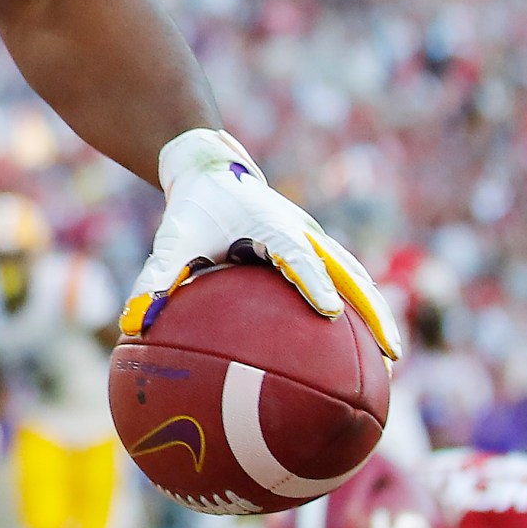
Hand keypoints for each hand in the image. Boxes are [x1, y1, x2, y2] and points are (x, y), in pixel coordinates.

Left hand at [119, 129, 401, 359]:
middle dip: (371, 309)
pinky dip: (361, 306)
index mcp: (271, 225)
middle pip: (347, 271)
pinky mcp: (314, 247)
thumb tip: (133, 324)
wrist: (213, 168)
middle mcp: (301, 231)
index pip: (297, 255)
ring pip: (355, 276)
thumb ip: (156, 279)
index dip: (312, 281)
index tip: (329, 311)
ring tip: (393, 359)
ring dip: (377, 312)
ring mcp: (313, 238)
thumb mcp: (173, 241)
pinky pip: (344, 278)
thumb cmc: (194, 207)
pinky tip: (365, 349)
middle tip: (390, 352)